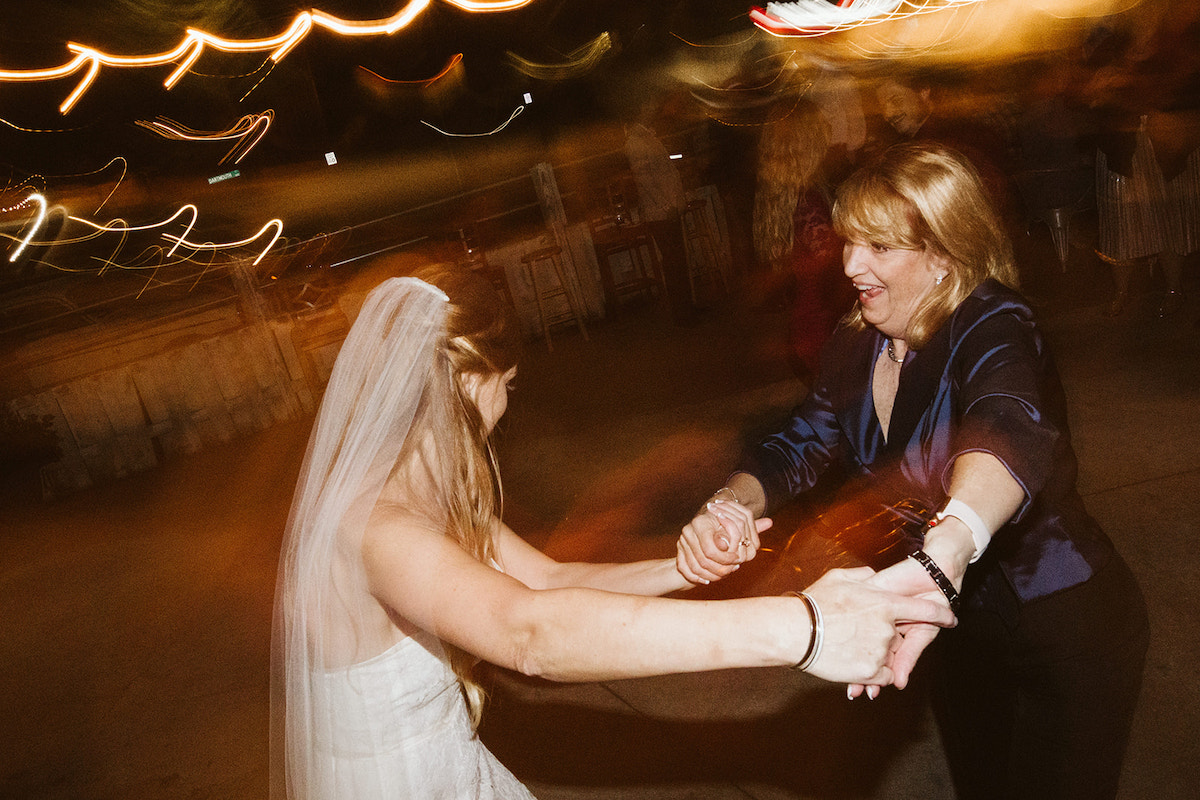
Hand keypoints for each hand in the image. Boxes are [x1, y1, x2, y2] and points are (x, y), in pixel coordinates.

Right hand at [676, 500, 771, 584]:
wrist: (697, 534)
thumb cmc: (721, 529)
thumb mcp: (734, 527)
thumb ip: (751, 527)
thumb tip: (768, 522)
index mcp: (701, 523)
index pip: (712, 549)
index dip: (726, 558)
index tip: (737, 561)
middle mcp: (688, 531)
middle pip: (705, 560)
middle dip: (720, 569)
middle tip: (732, 571)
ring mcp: (681, 543)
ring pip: (696, 567)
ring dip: (711, 575)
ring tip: (723, 576)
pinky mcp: (677, 554)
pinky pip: (686, 570)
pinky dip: (697, 578)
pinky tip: (707, 580)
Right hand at [801, 566, 956, 685]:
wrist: (794, 630)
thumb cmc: (815, 602)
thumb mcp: (839, 578)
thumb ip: (863, 576)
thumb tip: (873, 577)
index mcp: (885, 602)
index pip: (925, 609)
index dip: (941, 614)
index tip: (951, 619)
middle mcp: (888, 627)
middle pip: (899, 636)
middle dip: (886, 637)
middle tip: (858, 634)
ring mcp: (880, 651)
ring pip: (889, 657)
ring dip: (876, 654)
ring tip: (847, 647)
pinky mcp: (869, 672)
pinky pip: (882, 676)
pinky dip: (872, 673)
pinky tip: (851, 662)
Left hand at [845, 556, 955, 696]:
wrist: (938, 573)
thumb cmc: (933, 602)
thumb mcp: (922, 633)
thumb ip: (908, 655)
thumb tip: (898, 683)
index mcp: (887, 630)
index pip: (875, 656)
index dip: (871, 676)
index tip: (868, 693)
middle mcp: (874, 619)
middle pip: (860, 648)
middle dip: (858, 669)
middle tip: (857, 691)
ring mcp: (868, 606)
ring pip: (855, 633)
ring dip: (853, 655)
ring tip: (853, 678)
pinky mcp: (869, 591)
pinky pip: (858, 610)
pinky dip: (855, 626)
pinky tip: (851, 642)